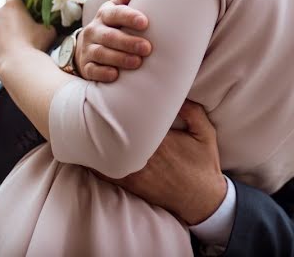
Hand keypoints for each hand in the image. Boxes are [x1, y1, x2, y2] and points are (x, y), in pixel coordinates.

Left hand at [0, 0, 55, 74]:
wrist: (18, 65)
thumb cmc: (34, 46)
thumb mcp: (48, 32)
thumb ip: (46, 24)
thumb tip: (47, 26)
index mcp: (13, 6)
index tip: (18, 2)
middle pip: (2, 12)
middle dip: (8, 19)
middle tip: (18, 32)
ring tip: (9, 46)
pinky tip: (1, 52)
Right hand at [76, 0, 151, 81]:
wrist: (86, 46)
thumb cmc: (111, 26)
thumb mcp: (116, 10)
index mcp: (105, 15)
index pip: (116, 14)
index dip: (129, 17)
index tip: (145, 23)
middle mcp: (94, 31)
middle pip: (110, 36)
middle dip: (128, 42)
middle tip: (147, 48)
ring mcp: (88, 49)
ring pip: (101, 53)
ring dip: (120, 58)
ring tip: (137, 62)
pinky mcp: (86, 66)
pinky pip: (92, 70)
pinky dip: (103, 73)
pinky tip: (115, 75)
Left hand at [97, 101, 226, 225]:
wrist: (201, 199)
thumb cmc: (204, 164)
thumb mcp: (206, 133)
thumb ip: (193, 111)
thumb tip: (177, 95)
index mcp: (162, 141)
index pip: (134, 120)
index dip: (121, 107)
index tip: (115, 96)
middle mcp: (145, 157)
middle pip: (116, 135)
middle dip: (106, 120)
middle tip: (96, 105)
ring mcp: (135, 173)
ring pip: (108, 153)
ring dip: (97, 140)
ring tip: (87, 124)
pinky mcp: (130, 184)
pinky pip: (107, 173)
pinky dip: (96, 162)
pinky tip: (89, 150)